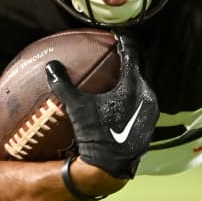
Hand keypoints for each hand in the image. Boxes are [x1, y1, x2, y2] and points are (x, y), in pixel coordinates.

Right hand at [45, 34, 157, 179]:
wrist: (112, 166)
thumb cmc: (96, 135)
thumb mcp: (77, 109)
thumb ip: (64, 85)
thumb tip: (50, 65)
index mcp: (133, 86)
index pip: (132, 53)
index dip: (125, 40)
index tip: (117, 33)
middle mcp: (147, 94)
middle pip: (144, 65)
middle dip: (134, 54)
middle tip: (122, 47)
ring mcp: (151, 109)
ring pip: (145, 82)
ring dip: (135, 73)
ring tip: (123, 68)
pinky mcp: (149, 121)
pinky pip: (144, 97)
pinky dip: (134, 90)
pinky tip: (123, 96)